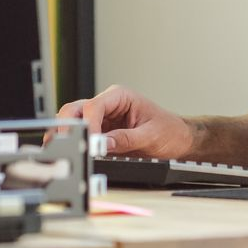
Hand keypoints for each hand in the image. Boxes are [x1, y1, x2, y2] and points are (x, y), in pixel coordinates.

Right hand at [56, 85, 193, 157]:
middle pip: (75, 110)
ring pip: (73, 121)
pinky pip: (82, 134)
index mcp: (120, 96)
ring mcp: (102, 118)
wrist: (179, 139)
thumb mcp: (150, 136)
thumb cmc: (169, 131)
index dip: (89, 125)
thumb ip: (126, 139)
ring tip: (70, 150)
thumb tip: (102, 145)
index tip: (90, 143)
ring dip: (69, 134)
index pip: (93, 107)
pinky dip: (76, 142)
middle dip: (68, 127)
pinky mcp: (101, 131)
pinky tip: (77, 151)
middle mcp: (107, 104)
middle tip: (69, 145)